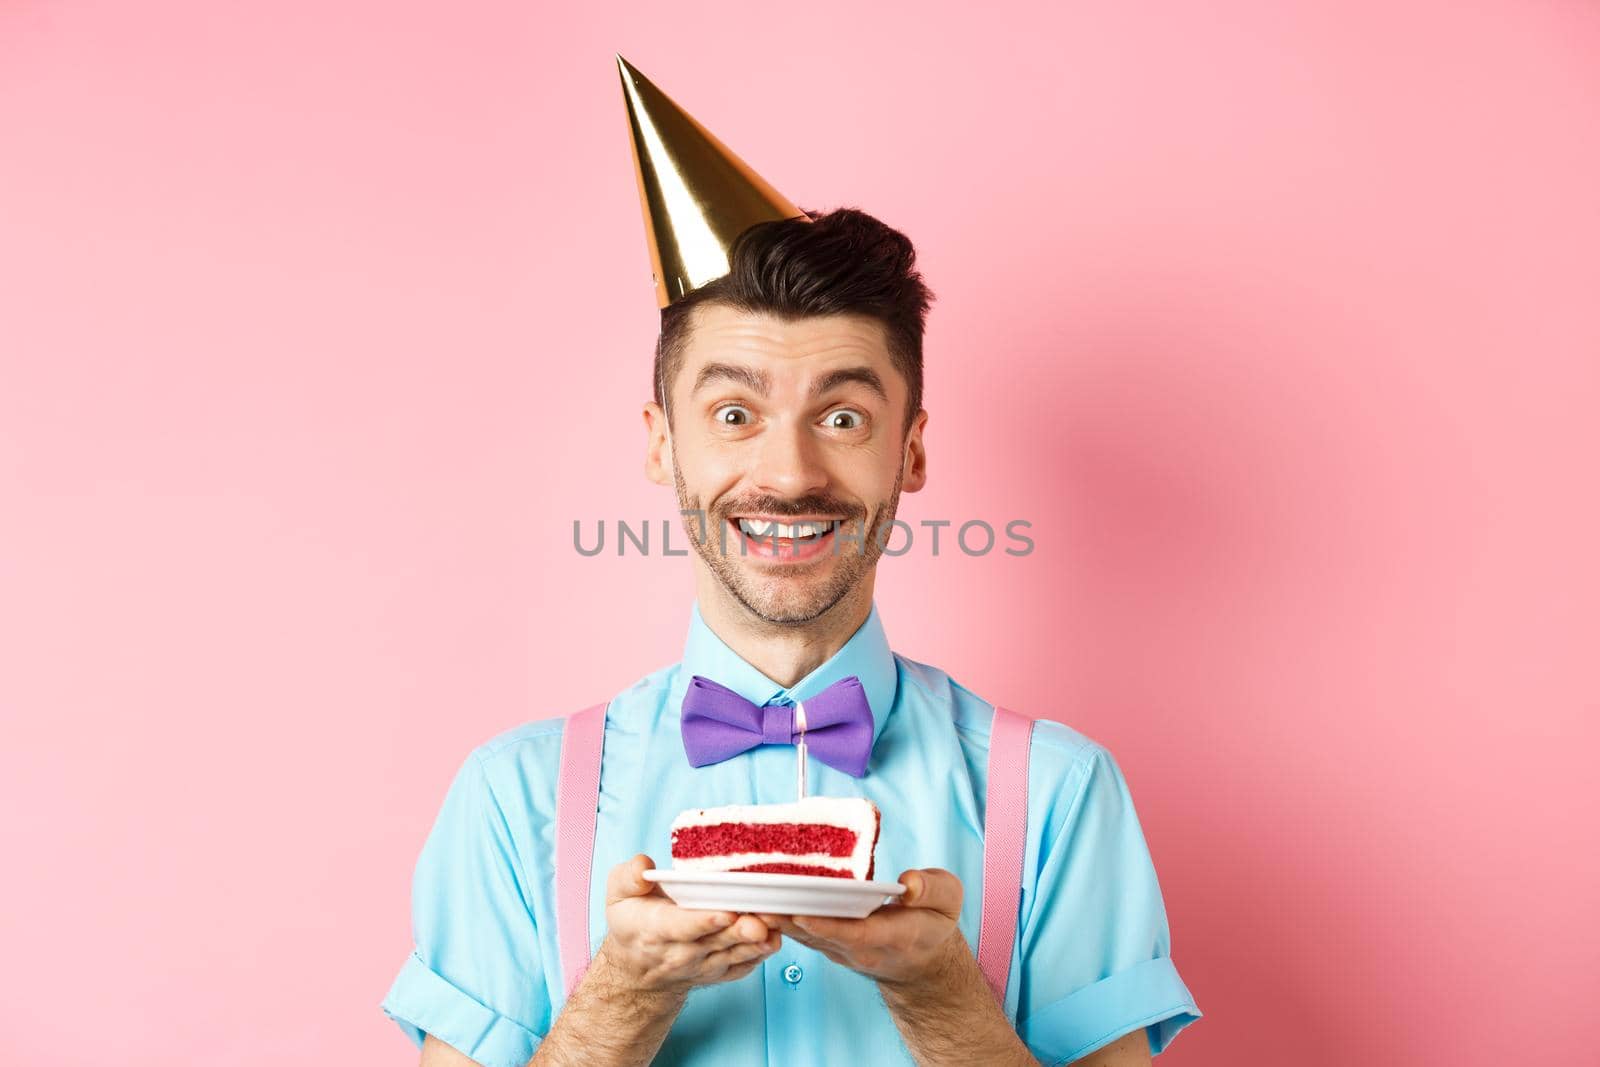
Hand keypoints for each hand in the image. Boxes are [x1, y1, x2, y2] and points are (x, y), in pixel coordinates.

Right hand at [595, 854, 782, 995]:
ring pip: (734, 953)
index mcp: (656, 930)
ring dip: (757, 940)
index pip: (683, 927)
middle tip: (763, 916)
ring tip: (776, 923)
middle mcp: (682, 952)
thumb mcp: (618, 895)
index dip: (705, 920)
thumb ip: (628, 877)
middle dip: (741, 929)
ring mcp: (704, 965)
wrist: (638, 970)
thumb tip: (643, 865)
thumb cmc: (633, 922)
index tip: (726, 912)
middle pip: (717, 940)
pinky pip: (743, 965)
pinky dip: (760, 953)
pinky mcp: (720, 971)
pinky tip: (775, 937)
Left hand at [756, 868, 967, 987]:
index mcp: (889, 937)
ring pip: (799, 933)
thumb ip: (931, 889)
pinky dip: (776, 915)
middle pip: (815, 932)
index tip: (798, 911)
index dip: (824, 923)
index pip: (851, 932)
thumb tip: (909, 882)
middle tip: (754, 897)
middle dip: (785, 916)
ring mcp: (837, 948)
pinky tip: (755, 897)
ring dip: (772, 916)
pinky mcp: (824, 942)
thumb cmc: (932, 926)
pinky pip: (797, 930)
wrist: (921, 963)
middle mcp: (856, 947)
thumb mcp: (947, 902)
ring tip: (743, 894)